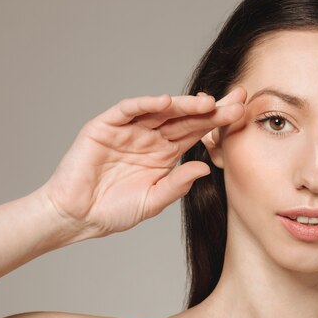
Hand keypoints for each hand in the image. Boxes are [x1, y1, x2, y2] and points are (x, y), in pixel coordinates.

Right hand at [38, 87, 246, 238]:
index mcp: (164, 153)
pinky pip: (128, 110)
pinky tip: (166, 102)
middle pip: (184, 117)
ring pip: (160, 111)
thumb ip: (177, 184)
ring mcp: (128, 130)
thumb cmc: (113, 211)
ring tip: (207, 102)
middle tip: (237, 99)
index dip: (217, 122)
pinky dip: (145, 104)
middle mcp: (150, 137)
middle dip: (210, 109)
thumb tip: (203, 167)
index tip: (241, 114)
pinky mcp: (105, 127)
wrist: (76, 217)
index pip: (196, 132)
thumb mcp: (153, 200)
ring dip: (183, 104)